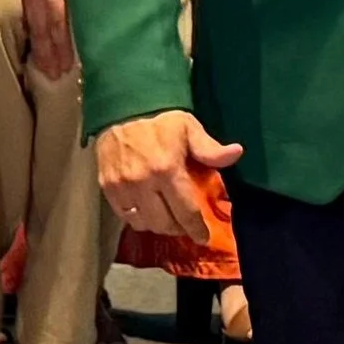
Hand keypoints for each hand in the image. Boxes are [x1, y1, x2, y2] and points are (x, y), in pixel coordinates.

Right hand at [96, 110, 243, 238]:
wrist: (122, 106)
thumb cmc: (160, 118)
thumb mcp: (189, 127)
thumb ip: (210, 148)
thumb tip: (236, 153)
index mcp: (167, 169)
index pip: (185, 211)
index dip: (196, 228)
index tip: (203, 238)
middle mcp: (143, 183)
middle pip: (163, 222)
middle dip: (178, 228)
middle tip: (185, 226)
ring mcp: (122, 187)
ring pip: (143, 223)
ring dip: (157, 225)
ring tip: (166, 218)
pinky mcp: (107, 187)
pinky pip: (124, 215)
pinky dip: (137, 218)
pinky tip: (146, 211)